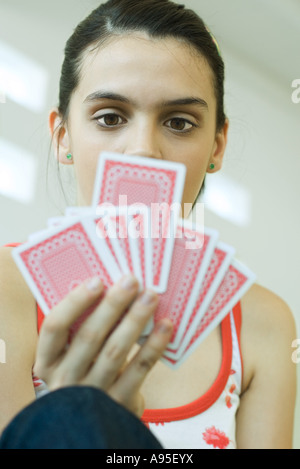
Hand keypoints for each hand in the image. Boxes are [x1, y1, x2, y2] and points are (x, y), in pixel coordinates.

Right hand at [33, 275, 172, 416]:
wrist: (97, 423)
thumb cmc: (88, 374)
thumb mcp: (74, 357)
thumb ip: (83, 330)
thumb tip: (113, 288)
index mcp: (48, 361)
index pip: (54, 327)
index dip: (75, 302)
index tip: (97, 281)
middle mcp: (65, 379)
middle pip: (89, 336)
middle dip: (112, 305)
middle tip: (132, 280)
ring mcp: (91, 394)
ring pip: (115, 351)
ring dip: (135, 319)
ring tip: (150, 296)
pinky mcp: (118, 405)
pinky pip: (138, 370)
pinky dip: (153, 345)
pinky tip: (165, 325)